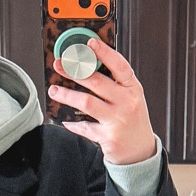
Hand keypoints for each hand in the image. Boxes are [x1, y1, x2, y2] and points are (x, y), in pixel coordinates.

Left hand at [48, 36, 156, 164]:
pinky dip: (72, 123)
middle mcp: (127, 103)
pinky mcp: (108, 137)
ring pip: (87, 103)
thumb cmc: (132, 120)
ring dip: (67, 95)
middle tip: (60, 64)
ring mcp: (117, 120)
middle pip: (97, 82)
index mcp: (133, 88)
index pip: (119, 66)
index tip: (90, 43)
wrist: (140, 151)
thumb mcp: (130, 97)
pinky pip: (85, 127)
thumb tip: (88, 64)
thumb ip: (114, 82)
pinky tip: (64, 119)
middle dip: (75, 71)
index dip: (104, 52)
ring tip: (54, 90)